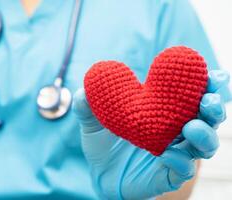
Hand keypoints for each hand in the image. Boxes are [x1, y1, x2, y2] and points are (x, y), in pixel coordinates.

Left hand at [73, 70, 228, 199]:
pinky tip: (165, 154)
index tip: (211, 75)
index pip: (193, 96)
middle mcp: (176, 132)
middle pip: (208, 119)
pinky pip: (183, 170)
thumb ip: (87, 105)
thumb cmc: (103, 144)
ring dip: (204, 135)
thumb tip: (84, 89)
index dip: (208, 85)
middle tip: (207, 101)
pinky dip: (180, 162)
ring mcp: (175, 154)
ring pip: (205, 146)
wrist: (99, 174)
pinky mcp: (168, 176)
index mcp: (165, 113)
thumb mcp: (93, 122)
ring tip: (190, 127)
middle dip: (214, 107)